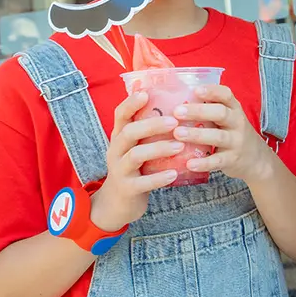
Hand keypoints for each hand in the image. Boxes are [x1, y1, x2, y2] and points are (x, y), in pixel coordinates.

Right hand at [89, 89, 180, 231]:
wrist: (118, 203)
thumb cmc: (135, 168)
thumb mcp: (136, 147)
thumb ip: (149, 131)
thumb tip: (179, 105)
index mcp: (119, 137)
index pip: (120, 115)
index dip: (131, 103)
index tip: (147, 93)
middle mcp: (116, 150)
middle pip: (129, 132)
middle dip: (151, 125)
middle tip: (174, 121)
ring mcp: (119, 170)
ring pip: (135, 155)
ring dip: (158, 148)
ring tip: (179, 146)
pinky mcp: (127, 189)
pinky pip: (142, 182)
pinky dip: (158, 178)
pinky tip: (174, 174)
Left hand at [176, 85, 276, 184]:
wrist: (256, 159)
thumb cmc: (232, 133)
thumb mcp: (228, 118)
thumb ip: (209, 109)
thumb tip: (176, 100)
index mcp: (234, 109)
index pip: (226, 95)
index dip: (211, 91)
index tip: (195, 90)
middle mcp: (237, 123)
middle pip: (220, 113)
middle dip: (198, 111)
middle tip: (177, 112)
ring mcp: (236, 142)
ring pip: (218, 136)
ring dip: (196, 134)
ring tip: (177, 133)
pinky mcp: (232, 160)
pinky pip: (217, 161)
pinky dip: (203, 163)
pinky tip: (189, 163)